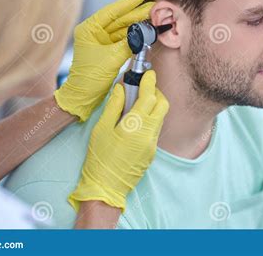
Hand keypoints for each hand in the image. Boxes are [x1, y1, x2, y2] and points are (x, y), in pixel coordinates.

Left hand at [54, 0, 153, 120]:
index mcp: (88, 29)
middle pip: (119, 19)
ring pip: (123, 29)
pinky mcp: (108, 50)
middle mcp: (94, 32)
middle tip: (153, 7)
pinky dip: (134, 37)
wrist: (84, 97)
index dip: (128, 3)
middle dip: (136, 14)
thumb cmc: (89, 78)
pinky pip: (124, 40)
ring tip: (153, 18)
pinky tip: (145, 31)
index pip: (111, 12)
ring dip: (137, 25)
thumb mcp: (111, 59)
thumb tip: (143, 34)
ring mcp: (101, 41)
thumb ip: (128, 44)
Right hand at [68, 71, 168, 211]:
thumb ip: (113, 106)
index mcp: (135, 127)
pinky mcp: (152, 152)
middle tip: (142, 88)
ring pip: (160, 117)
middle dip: (156, 93)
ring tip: (135, 105)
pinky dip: (149, 120)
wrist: (106, 188)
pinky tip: (134, 122)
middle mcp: (149, 135)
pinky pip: (155, 129)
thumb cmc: (99, 159)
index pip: (149, 97)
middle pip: (162, 105)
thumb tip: (121, 88)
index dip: (149, 82)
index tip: (148, 73)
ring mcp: (152, 145)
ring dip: (153, 106)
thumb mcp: (101, 129)